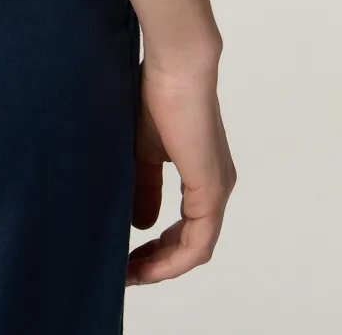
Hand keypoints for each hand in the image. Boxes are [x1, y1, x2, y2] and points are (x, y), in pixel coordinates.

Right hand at [127, 48, 236, 285]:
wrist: (176, 66)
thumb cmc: (157, 94)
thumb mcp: (143, 149)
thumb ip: (144, 186)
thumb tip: (141, 224)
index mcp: (201, 174)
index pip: (183, 226)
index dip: (156, 247)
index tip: (125, 257)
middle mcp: (215, 186)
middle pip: (189, 244)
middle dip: (156, 263)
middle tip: (125, 273)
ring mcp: (217, 191)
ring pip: (194, 249)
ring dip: (163, 267)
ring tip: (131, 275)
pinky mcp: (212, 190)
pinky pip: (197, 243)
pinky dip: (172, 260)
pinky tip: (147, 265)